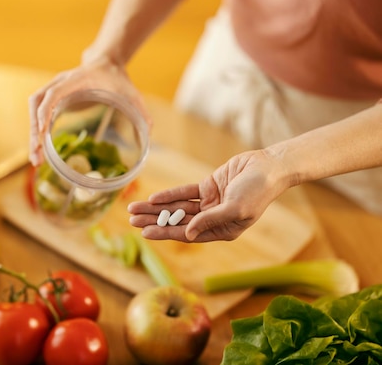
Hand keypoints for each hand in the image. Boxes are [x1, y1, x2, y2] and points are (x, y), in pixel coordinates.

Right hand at [28, 58, 150, 165]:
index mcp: (76, 78)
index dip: (45, 110)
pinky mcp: (52, 95)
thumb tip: (150, 132)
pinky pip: (38, 110)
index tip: (42, 130)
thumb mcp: (131, 92)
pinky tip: (40, 148)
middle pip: (36, 102)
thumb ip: (141, 109)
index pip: (54, 92)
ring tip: (36, 158)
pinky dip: (36, 129)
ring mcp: (53, 87)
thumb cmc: (117, 78)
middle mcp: (60, 81)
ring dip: (31, 132)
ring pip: (33, 107)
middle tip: (37, 154)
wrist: (106, 62)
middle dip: (34, 129)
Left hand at [127, 150, 290, 241]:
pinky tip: (153, 198)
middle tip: (132, 220)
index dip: (165, 233)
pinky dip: (169, 195)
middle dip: (154, 220)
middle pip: (177, 221)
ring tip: (135, 209)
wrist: (269, 167)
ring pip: (177, 207)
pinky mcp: (207, 188)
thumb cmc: (258, 191)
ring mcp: (209, 203)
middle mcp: (212, 220)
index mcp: (222, 231)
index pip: (187, 234)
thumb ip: (210, 221)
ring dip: (156, 208)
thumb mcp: (235, 208)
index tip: (145, 232)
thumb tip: (188, 233)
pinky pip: (184, 193)